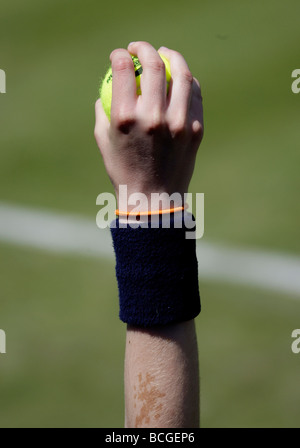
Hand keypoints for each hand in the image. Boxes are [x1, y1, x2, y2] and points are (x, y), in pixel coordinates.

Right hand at [94, 41, 203, 210]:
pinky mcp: (196, 129)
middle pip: (153, 64)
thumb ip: (105, 109)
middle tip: (140, 48)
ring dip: (171, 56)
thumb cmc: (123, 169)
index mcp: (125, 118)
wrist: (153, 198)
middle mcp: (153, 117)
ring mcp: (178, 123)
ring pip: (181, 74)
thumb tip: (112, 84)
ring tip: (165, 54)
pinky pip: (194, 95)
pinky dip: (187, 81)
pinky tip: (180, 78)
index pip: (123, 69)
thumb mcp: (103, 139)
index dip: (119, 55)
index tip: (119, 55)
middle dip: (144, 47)